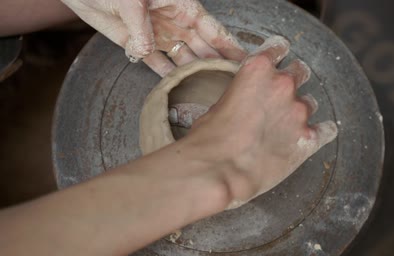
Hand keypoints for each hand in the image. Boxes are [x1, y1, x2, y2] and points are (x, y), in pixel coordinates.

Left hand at [61, 0, 246, 75]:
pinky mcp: (140, 45)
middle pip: (203, 48)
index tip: (246, 61)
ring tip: (208, 91)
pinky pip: (158, 63)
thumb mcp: (131, 0)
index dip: (230, 46)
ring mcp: (159, 35)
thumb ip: (142, 28)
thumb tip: (148, 52)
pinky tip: (177, 86)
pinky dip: (166, 74)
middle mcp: (175, 22)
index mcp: (182, 6)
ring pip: (183, 58)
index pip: (213, 29)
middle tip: (231, 84)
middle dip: (217, 64)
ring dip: (194, 72)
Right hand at [183, 36, 337, 208]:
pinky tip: (313, 135)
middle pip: (300, 71)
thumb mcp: (217, 104)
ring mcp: (299, 112)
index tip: (279, 58)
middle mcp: (283, 85)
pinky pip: (327, 130)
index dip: (278, 52)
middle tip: (281, 95)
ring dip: (300, 110)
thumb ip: (239, 94)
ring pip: (310, 102)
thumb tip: (243, 101)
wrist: (219, 170)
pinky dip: (321, 132)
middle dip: (292, 80)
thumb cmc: (209, 139)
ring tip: (287, 125)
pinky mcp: (308, 139)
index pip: (278, 47)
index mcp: (258, 70)